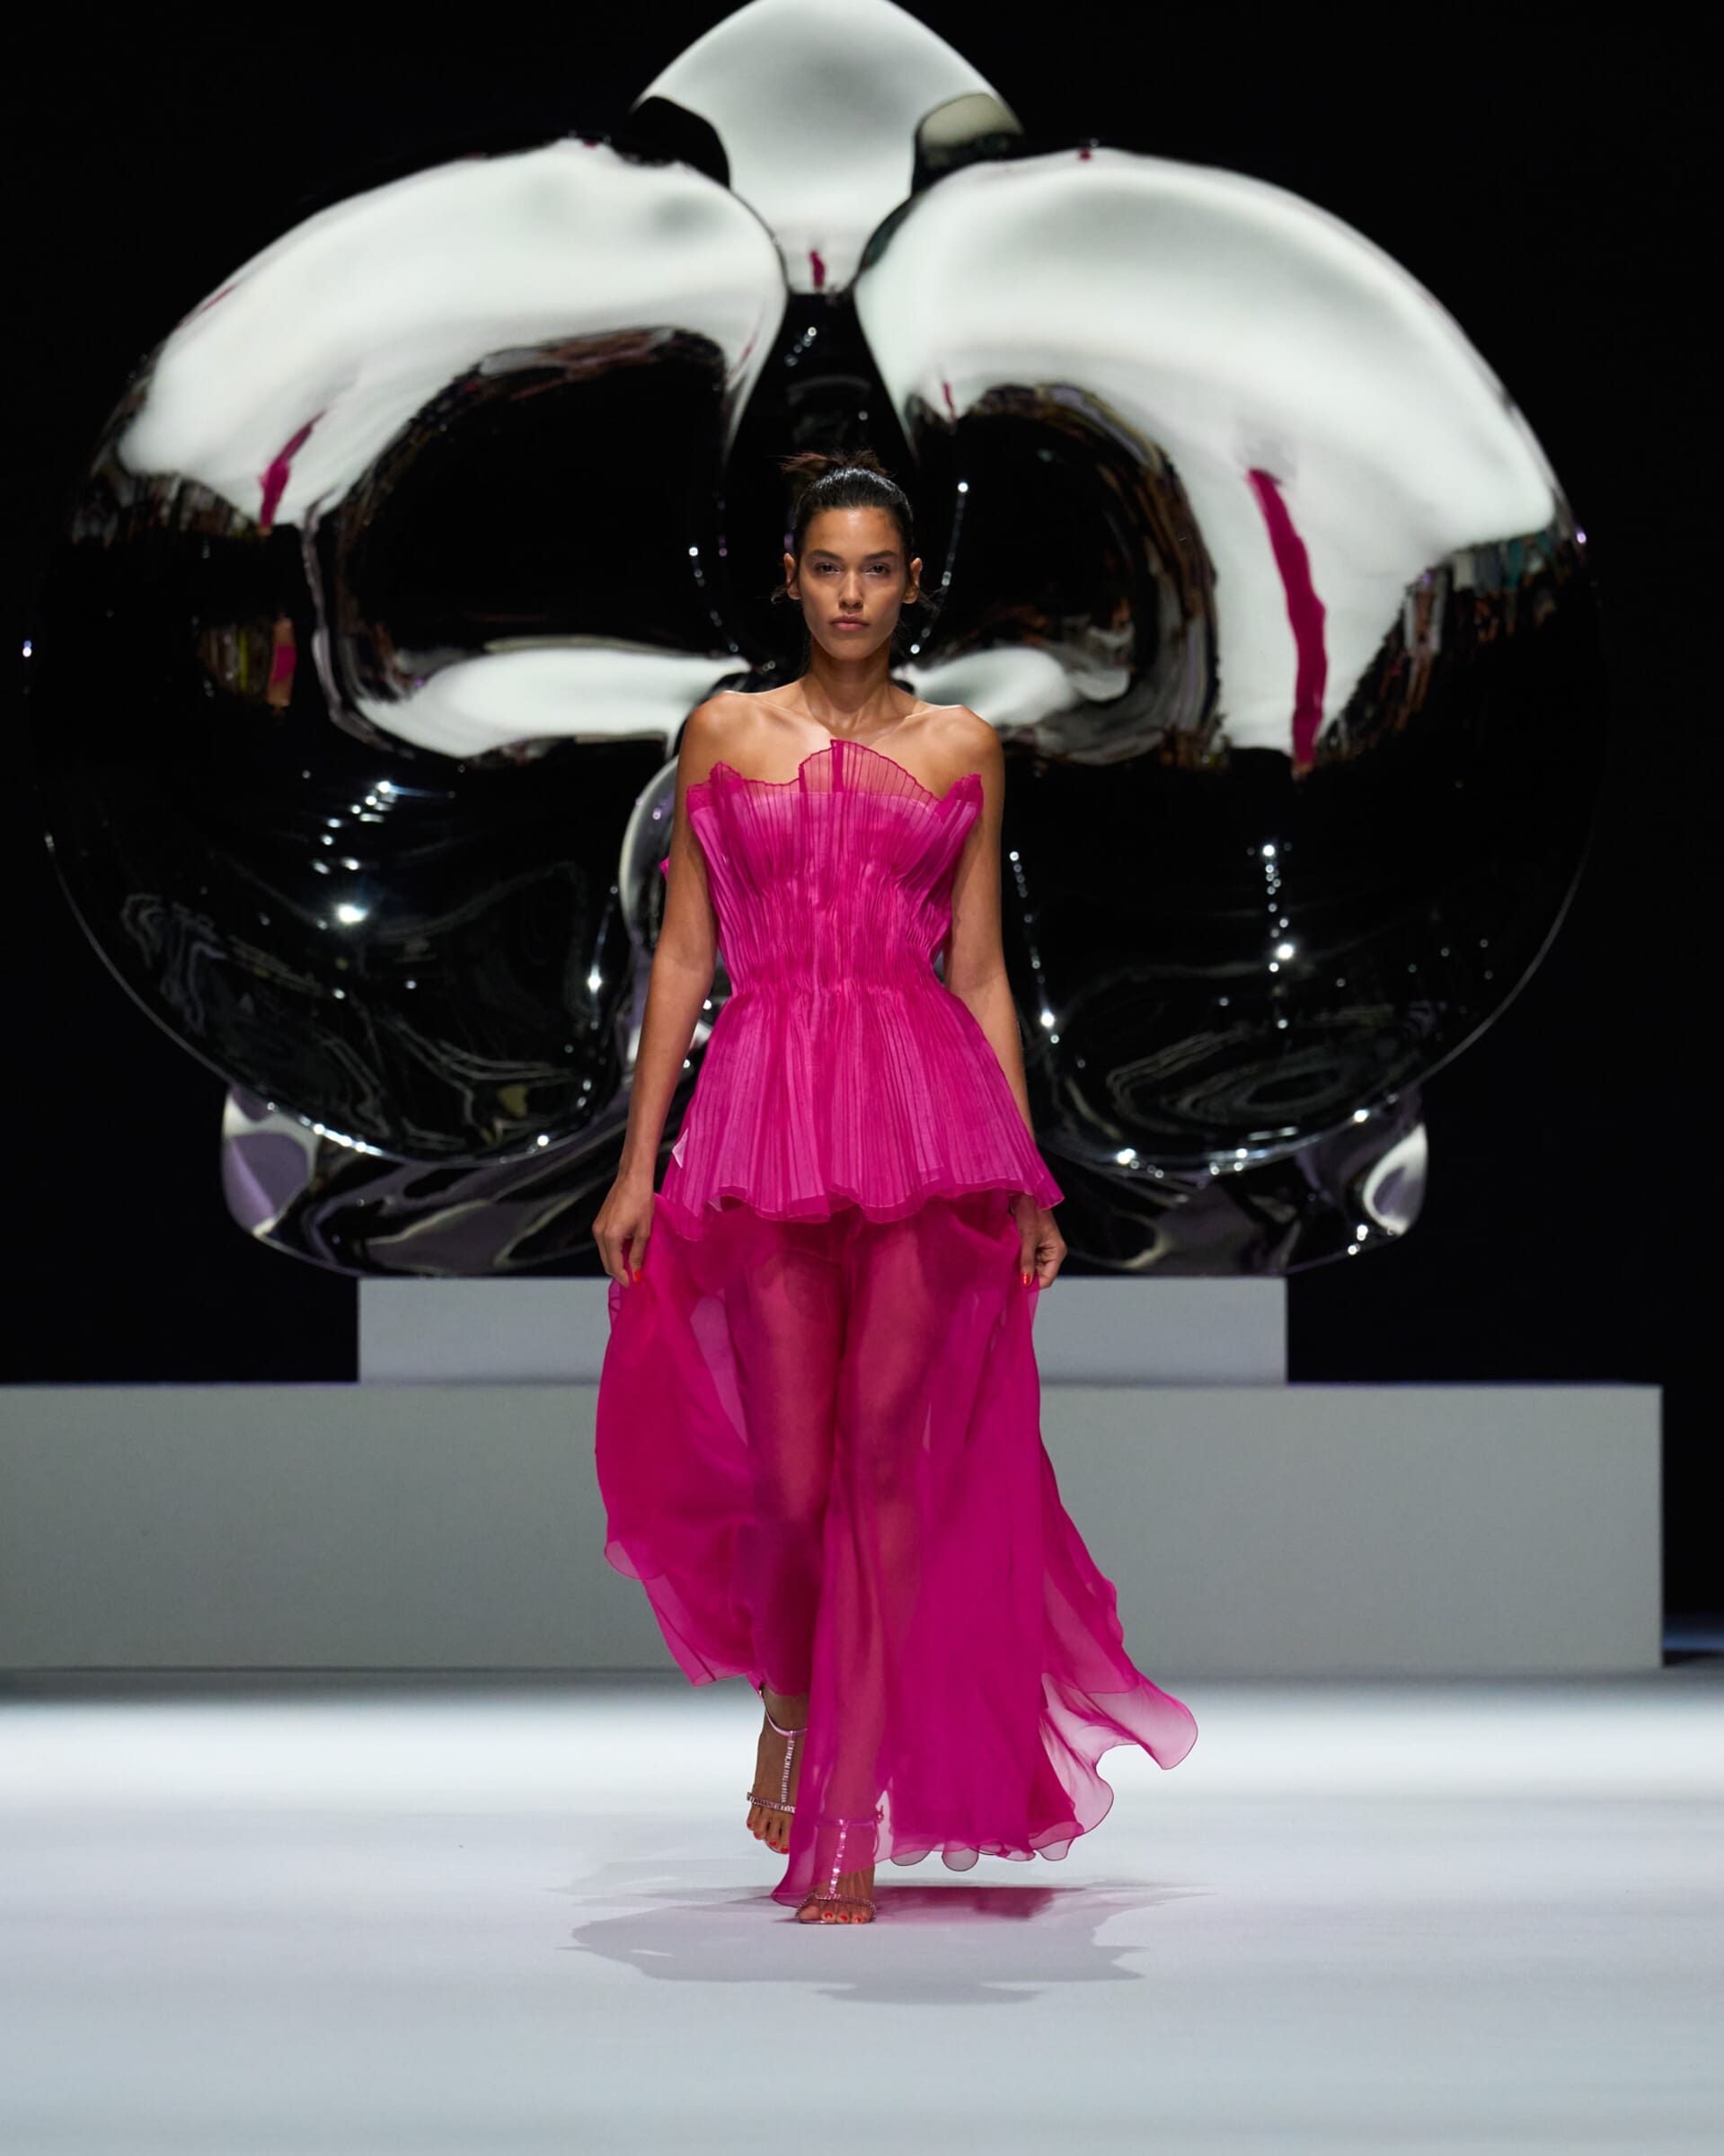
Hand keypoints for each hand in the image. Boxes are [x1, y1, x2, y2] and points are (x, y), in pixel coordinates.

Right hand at [594, 1166, 656, 1284]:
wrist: (633, 1178)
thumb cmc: (641, 1200)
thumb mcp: (644, 1231)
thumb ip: (638, 1254)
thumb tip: (636, 1273)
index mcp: (610, 1237)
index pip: (614, 1267)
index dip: (625, 1278)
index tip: (636, 1284)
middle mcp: (599, 1234)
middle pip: (607, 1263)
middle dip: (620, 1272)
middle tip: (636, 1276)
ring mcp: (597, 1227)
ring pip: (605, 1254)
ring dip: (617, 1261)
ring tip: (634, 1263)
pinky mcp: (599, 1222)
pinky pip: (604, 1244)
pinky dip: (614, 1250)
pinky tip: (628, 1249)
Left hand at [1010, 1195, 1065, 1289]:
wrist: (1025, 1194)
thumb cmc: (1030, 1212)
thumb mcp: (1028, 1238)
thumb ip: (1027, 1261)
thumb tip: (1025, 1282)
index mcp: (1057, 1252)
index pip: (1047, 1278)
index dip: (1033, 1284)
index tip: (1016, 1288)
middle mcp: (1052, 1253)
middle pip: (1039, 1275)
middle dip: (1025, 1277)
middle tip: (1008, 1278)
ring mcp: (1042, 1249)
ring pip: (1032, 1268)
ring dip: (1020, 1269)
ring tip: (1007, 1269)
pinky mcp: (1033, 1245)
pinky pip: (1026, 1260)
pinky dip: (1018, 1261)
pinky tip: (1008, 1261)